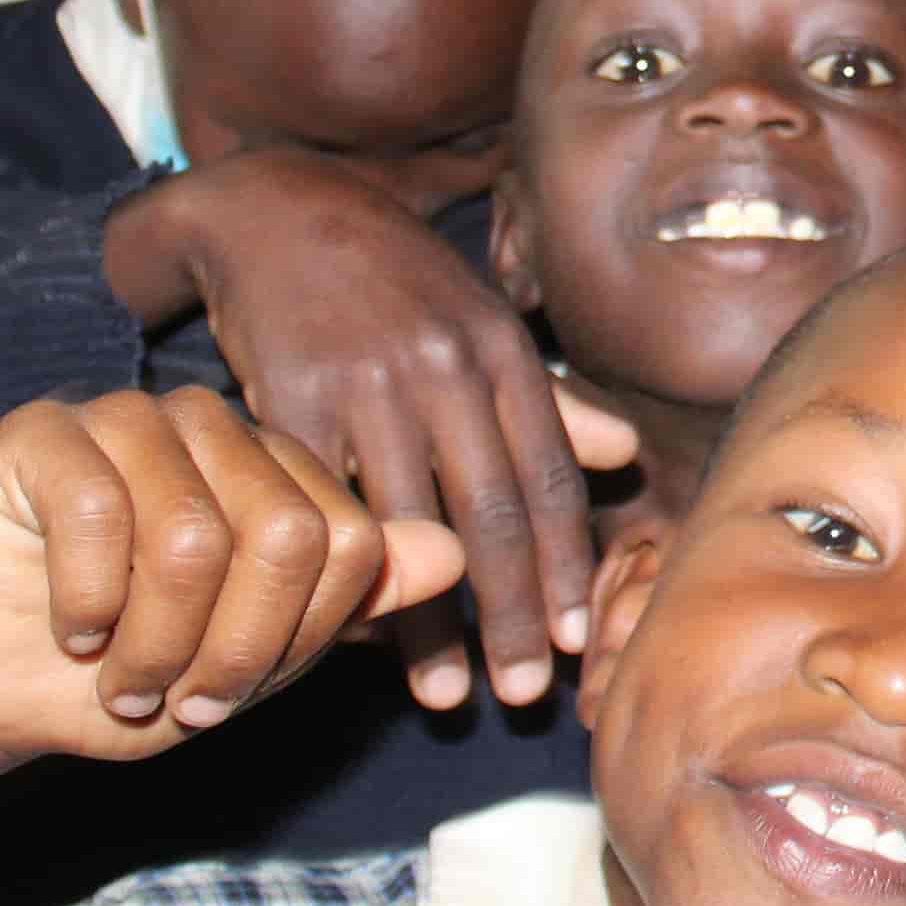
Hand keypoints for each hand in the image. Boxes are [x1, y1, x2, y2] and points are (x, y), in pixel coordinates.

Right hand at [0, 388, 464, 776]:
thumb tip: (453, 554)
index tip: (231, 692)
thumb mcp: (256, 661)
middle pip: (285, 534)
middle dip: (233, 652)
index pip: (349, 544)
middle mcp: (214, 427)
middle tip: (174, 695)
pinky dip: (86, 604)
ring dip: (152, 647)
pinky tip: (70, 627)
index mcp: (279, 469)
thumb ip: (349, 604)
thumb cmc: (129, 671)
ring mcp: (129, 418)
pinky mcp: (43, 431)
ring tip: (120, 676)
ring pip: (192, 536)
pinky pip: (95, 512)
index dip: (297, 642)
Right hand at [135, 152, 636, 711]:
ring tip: (448, 694)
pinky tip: (357, 634)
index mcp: (502, 349)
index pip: (551, 474)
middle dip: (515, 612)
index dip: (569, 564)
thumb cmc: (394, 281)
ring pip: (414, 525)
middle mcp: (447, 365)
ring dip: (431, 623)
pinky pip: (329, 510)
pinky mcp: (290, 401)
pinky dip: (348, 578)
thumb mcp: (480, 322)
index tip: (580, 643)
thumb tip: (628, 455)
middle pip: (495, 510)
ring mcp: (369, 383)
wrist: (277, 211)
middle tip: (526, 695)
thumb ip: (550, 397)